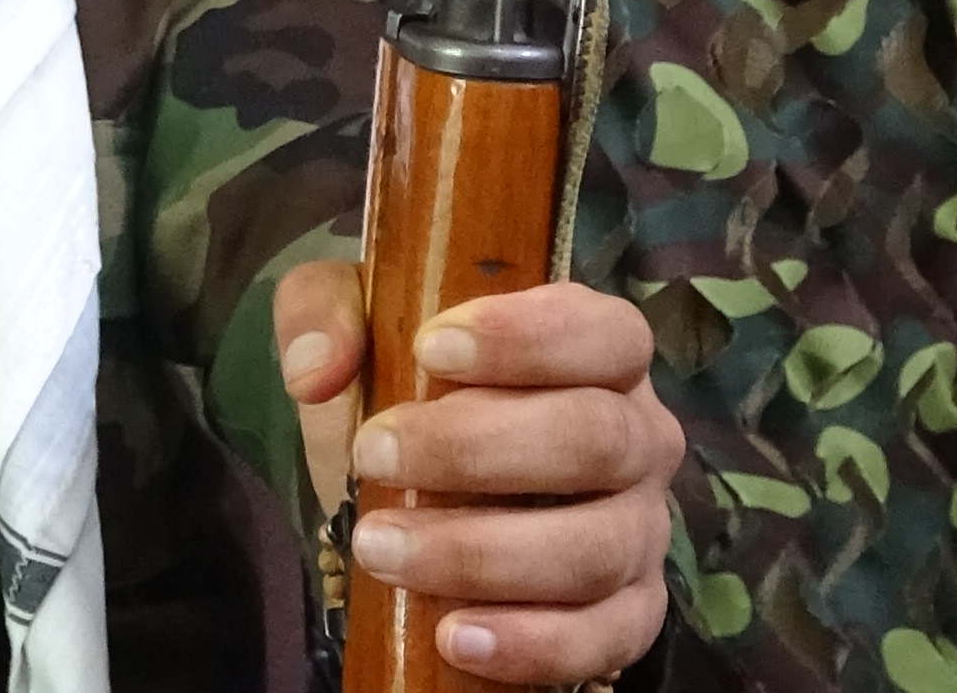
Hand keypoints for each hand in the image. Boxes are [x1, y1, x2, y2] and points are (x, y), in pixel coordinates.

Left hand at [275, 266, 680, 684]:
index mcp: (600, 349)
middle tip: (372, 456)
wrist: (414, 482)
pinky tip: (452, 636)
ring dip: (479, 554)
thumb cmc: (406, 383)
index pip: (603, 332)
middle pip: (595, 439)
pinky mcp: (629, 613)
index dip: (526, 339)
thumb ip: (326, 311)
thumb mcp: (356, 319)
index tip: (430, 350)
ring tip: (379, 549)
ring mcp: (641, 530)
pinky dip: (532, 644)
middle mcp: (639, 437)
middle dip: (473, 450)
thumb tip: (315, 370)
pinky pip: (605, 639)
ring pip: (594, 548)